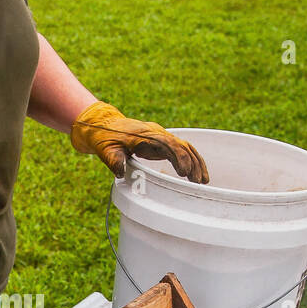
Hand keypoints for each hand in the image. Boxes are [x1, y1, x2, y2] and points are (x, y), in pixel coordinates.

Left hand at [70, 100, 208, 183]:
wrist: (103, 126)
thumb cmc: (104, 138)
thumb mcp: (105, 149)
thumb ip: (113, 159)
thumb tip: (120, 172)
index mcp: (145, 134)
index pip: (167, 143)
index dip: (178, 156)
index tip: (185, 171)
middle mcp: (157, 133)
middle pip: (181, 145)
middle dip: (192, 163)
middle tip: (199, 181)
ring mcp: (160, 137)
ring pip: (185, 147)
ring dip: (196, 162)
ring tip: (203, 181)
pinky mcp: (161, 143)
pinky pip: (180, 150)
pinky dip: (190, 160)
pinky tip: (196, 174)